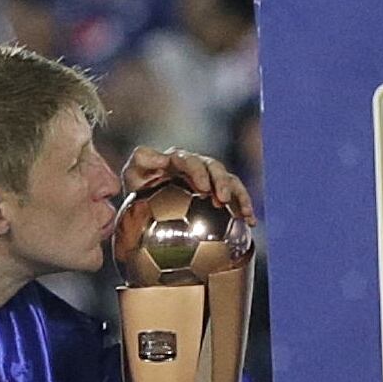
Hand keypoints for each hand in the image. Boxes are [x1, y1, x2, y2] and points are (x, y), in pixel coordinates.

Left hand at [120, 144, 252, 224]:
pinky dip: (244, 207)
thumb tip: (160, 159)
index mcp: (177, 160)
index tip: (202, 187)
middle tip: (222, 199)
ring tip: (243, 211)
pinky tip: (250, 222)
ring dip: (237, 194)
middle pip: (213, 167)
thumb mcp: (133, 175)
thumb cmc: (140, 190)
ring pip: (228, 180)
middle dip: (220, 182)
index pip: (188, 160)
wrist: (147, 206)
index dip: (197, 171)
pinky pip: (235, 196)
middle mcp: (197, 165)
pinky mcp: (219, 192)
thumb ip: (141, 162)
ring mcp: (210, 178)